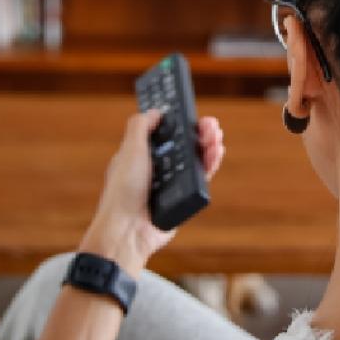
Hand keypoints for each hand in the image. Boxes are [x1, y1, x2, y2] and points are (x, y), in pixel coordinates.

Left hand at [80, 110, 224, 272]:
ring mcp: (171, 182)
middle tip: (210, 123)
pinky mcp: (183, 196)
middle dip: (197, 131)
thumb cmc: (123, 191)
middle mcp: (157, 167)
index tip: (188, 110)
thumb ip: (140, 126)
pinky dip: (210, 162)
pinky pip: (200, 176)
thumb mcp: (129, 150)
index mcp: (141, 154)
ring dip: (207, 144)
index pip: (164, 132)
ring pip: (195, 159)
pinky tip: (216, 151)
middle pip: (183, 144)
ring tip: (216, 134)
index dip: (177, 121)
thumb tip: (156, 111)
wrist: (128, 229)